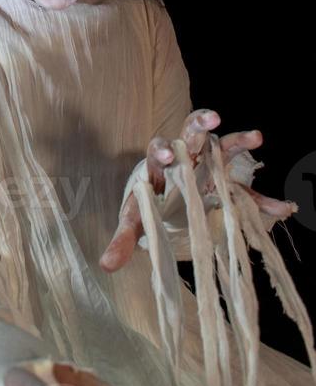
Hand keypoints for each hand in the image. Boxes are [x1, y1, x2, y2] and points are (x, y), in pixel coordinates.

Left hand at [99, 108, 297, 273]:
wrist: (161, 198)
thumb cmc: (146, 204)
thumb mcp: (134, 220)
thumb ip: (122, 239)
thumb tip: (105, 266)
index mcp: (158, 167)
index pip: (157, 152)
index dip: (163, 151)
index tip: (169, 154)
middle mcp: (182, 158)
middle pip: (189, 134)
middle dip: (199, 124)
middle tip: (211, 119)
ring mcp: (206, 166)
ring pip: (220, 147)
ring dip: (236, 141)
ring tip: (255, 136)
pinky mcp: (224, 183)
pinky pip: (245, 188)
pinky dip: (262, 198)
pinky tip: (281, 208)